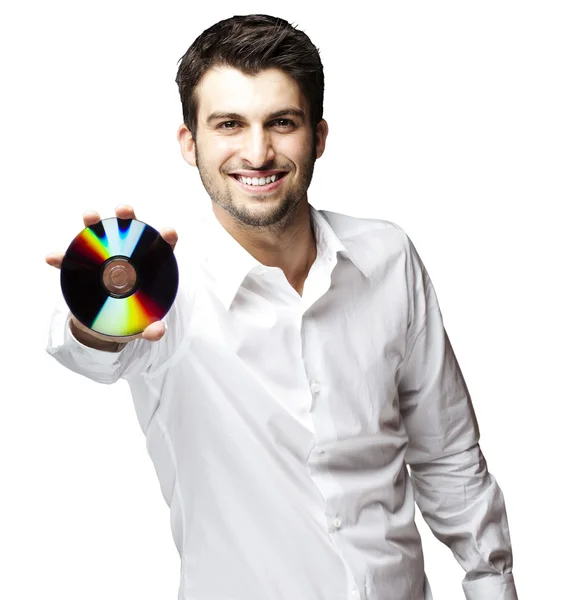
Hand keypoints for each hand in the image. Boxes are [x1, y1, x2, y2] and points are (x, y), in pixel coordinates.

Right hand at [45, 205, 177, 346]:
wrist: (103, 327)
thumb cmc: (129, 319)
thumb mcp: (140, 326)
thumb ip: (151, 329)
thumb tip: (157, 331)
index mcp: (149, 268)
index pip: (161, 250)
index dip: (166, 238)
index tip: (168, 232)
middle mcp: (127, 257)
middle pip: (130, 233)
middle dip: (128, 218)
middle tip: (124, 211)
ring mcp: (104, 260)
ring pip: (99, 237)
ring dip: (93, 223)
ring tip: (90, 217)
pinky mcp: (83, 269)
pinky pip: (70, 260)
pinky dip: (62, 258)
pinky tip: (52, 258)